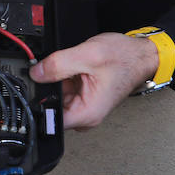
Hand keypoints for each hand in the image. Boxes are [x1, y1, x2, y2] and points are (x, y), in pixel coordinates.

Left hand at [28, 32, 159, 128]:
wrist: (141, 55)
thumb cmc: (125, 59)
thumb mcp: (87, 55)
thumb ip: (58, 64)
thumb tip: (36, 73)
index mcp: (87, 113)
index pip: (51, 120)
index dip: (38, 103)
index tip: (34, 88)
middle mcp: (85, 114)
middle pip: (51, 106)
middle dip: (48, 87)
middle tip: (56, 69)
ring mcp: (83, 106)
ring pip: (55, 96)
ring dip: (57, 80)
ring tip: (73, 66)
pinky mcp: (82, 97)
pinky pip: (63, 89)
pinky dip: (64, 77)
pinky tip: (75, 68)